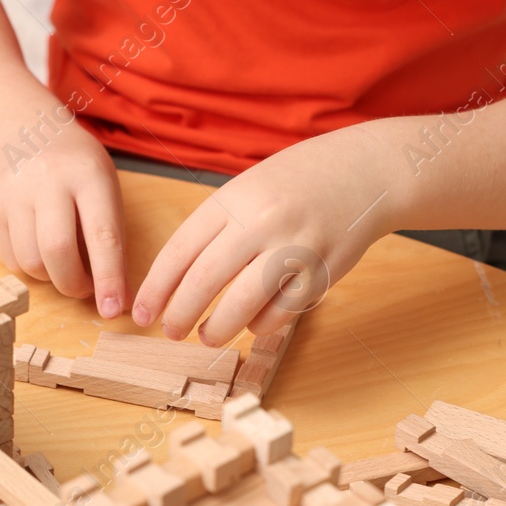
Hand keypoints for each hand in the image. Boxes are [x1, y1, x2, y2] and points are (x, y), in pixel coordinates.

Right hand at [0, 125, 129, 316]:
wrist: (28, 132)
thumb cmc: (77, 170)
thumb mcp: (105, 190)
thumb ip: (111, 240)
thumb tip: (116, 297)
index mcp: (87, 175)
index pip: (102, 236)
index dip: (109, 278)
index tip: (113, 309)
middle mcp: (47, 181)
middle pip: (57, 251)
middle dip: (74, 284)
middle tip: (85, 288)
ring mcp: (14, 192)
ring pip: (31, 262)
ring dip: (51, 278)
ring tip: (63, 265)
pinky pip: (11, 260)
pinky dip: (29, 269)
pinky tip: (39, 252)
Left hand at [132, 128, 394, 346]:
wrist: (364, 170)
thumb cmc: (297, 183)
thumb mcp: (248, 188)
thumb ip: (216, 227)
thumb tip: (175, 281)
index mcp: (233, 199)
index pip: (179, 251)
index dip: (155, 289)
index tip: (141, 313)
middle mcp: (260, 221)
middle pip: (204, 281)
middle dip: (179, 314)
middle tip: (170, 332)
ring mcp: (294, 247)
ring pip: (241, 304)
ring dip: (217, 328)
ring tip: (207, 335)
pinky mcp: (322, 272)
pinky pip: (280, 313)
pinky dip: (260, 325)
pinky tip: (252, 324)